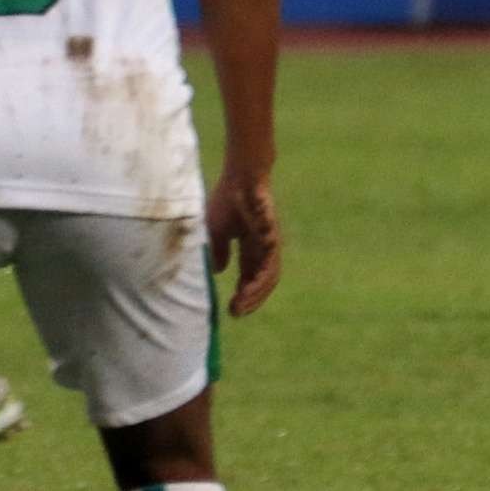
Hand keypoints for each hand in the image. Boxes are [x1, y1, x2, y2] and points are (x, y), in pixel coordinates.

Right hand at [206, 166, 281, 316]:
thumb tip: (219, 270)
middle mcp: (263, 248)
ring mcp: (270, 243)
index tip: (231, 309)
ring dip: (256, 293)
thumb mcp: (216, 230)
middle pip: (261, 281)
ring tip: (242, 304)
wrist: (242, 176)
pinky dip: (261, 277)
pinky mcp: (273, 236)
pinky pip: (271, 262)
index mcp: (250, 247)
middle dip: (250, 299)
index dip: (242, 294)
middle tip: (236, 313)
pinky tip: (250, 287)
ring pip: (269, 276)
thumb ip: (219, 250)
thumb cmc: (228, 198)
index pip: (249, 276)